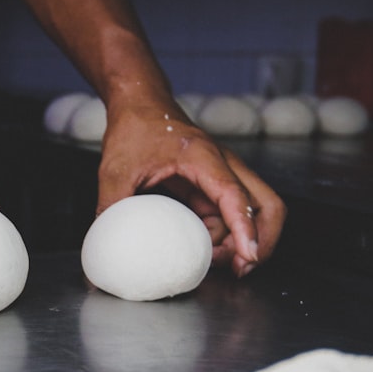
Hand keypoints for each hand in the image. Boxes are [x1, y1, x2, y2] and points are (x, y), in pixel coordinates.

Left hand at [96, 97, 285, 276]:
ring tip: (219, 264)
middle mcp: (222, 165)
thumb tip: (105, 242)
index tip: (248, 255)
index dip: (245, 227)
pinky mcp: (212, 185)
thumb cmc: (134, 127)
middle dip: (263, 240)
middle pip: (267, 204)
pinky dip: (225, 234)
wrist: (139, 104)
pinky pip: (229, 213)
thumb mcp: (116, 169)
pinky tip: (207, 250)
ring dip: (241, 240)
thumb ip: (112, 206)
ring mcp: (220, 175)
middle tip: (242, 268)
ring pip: (251, 212)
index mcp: (202, 157)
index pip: (235, 195)